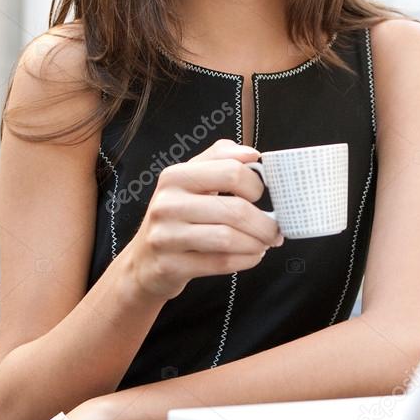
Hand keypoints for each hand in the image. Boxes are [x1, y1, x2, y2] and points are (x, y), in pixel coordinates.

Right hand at [125, 138, 284, 300]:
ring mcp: (166, 236)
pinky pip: (220, 263)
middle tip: (275, 230)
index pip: (231, 171)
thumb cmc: (178, 214)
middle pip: (235, 209)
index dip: (256, 184)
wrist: (143, 260)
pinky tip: (252, 256)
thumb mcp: (192, 178)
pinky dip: (246, 260)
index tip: (262, 196)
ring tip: (264, 243)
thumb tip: (253, 154)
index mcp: (176, 176)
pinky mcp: (170, 265)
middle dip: (265, 223)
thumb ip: (221, 158)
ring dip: (257, 243)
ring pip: (228, 238)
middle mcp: (167, 203)